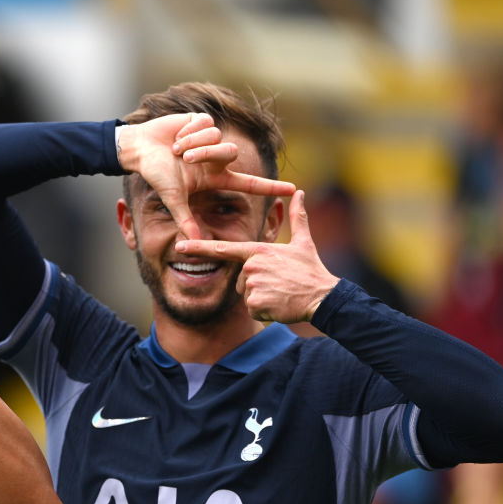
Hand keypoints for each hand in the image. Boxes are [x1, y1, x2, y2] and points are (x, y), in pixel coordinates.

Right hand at [119, 113, 296, 239]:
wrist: (140, 150)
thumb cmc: (156, 174)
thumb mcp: (173, 198)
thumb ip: (186, 218)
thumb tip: (194, 242)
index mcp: (214, 177)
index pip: (248, 183)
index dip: (270, 186)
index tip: (292, 189)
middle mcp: (217, 158)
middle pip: (231, 152)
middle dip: (207, 154)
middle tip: (186, 159)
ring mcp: (211, 139)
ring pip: (217, 137)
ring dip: (194, 143)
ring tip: (176, 149)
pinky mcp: (202, 121)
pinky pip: (205, 123)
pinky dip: (188, 131)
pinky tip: (177, 135)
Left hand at [174, 191, 339, 322]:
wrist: (323, 297)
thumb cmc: (311, 270)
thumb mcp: (304, 242)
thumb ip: (297, 217)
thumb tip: (299, 192)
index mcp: (258, 251)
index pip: (223, 249)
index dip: (199, 247)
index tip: (179, 246)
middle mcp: (251, 266)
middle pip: (240, 280)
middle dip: (256, 285)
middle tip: (278, 283)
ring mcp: (253, 285)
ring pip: (246, 295)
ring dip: (261, 298)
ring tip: (280, 292)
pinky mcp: (256, 304)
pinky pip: (252, 309)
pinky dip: (264, 311)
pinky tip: (279, 304)